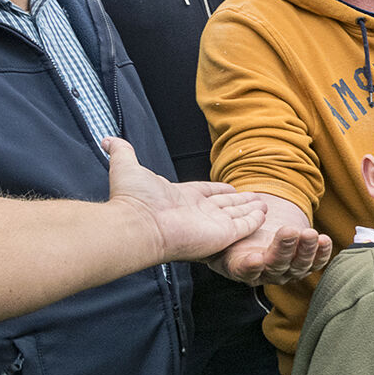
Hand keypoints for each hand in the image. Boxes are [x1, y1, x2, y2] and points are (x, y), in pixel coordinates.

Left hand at [102, 137, 267, 261]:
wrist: (139, 224)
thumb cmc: (132, 199)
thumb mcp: (127, 167)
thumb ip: (122, 152)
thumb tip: (108, 140)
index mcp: (182, 198)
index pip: (207, 193)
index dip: (219, 190)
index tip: (231, 188)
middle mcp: (198, 212)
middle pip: (225, 205)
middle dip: (241, 202)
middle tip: (256, 198)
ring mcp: (211, 225)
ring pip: (237, 215)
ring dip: (251, 210)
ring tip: (265, 205)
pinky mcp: (223, 235)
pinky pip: (243, 226)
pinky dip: (254, 221)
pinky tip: (264, 216)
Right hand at [206, 193, 331, 285]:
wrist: (256, 236)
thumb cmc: (236, 235)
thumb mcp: (225, 233)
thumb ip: (224, 232)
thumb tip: (220, 222)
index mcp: (241, 268)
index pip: (246, 271)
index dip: (251, 266)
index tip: (256, 258)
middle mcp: (266, 273)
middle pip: (276, 264)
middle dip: (284, 248)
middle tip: (289, 231)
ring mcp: (287, 271)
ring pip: (298, 264)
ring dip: (306, 249)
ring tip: (311, 234)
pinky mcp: (304, 264)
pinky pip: (315, 262)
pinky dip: (322, 252)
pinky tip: (325, 240)